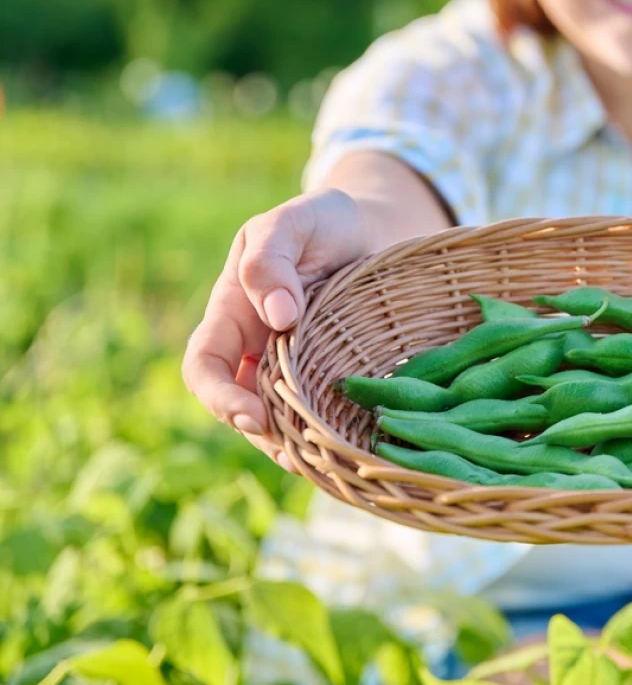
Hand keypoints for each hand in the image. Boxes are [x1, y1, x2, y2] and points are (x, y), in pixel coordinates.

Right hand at [181, 189, 373, 471]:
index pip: (206, 365)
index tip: (253, 417)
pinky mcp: (332, 374)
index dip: (219, 396)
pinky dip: (329, 433)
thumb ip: (272, 259)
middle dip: (262, 435)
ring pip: (282, 418)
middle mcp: (258, 347)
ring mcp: (296, 365)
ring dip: (297, 444)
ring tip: (324, 463)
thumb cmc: (324, 221)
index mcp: (233, 312)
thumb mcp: (293, 221)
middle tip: (295, 454)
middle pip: (241, 406)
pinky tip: (349, 449)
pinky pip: (321, 412)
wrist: (372, 227)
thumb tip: (277, 316)